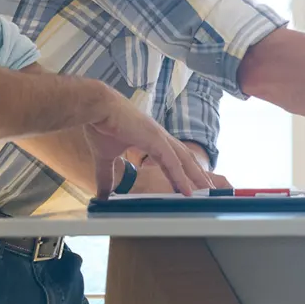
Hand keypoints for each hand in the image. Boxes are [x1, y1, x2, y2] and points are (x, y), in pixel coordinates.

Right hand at [83, 90, 211, 196]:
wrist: (96, 107)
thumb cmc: (99, 126)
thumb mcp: (104, 158)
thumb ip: (106, 177)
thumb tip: (102, 196)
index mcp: (151, 139)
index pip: (172, 159)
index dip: (181, 173)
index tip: (188, 186)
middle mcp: (159, 137)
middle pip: (184, 158)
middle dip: (196, 174)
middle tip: (208, 189)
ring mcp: (159, 137)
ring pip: (183, 160)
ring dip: (195, 175)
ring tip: (206, 190)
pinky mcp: (155, 138)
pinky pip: (172, 161)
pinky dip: (181, 175)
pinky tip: (187, 189)